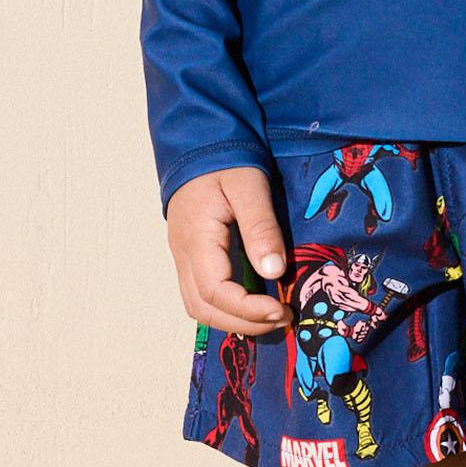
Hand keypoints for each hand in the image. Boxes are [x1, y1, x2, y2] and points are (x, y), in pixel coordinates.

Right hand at [167, 165, 292, 332]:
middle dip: (243, 323)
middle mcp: (183, 253)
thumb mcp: (250, 186)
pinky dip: (226, 308)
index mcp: (195, 238)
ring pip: (199, 305)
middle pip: (203, 308)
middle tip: (282, 318)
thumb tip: (274, 272)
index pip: (215, 292)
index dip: (248, 310)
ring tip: (271, 316)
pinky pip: (201, 293)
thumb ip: (261, 228)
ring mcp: (183, 256)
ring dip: (234, 320)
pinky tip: (254, 305)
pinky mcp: (191, 255)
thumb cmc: (224, 160)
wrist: (199, 143)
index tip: (281, 310)